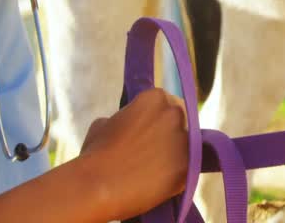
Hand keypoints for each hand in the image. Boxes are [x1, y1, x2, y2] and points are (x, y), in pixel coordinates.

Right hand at [77, 89, 189, 220]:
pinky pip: (188, 170)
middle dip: (170, 135)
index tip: (149, 133)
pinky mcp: (189, 168)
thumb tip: (129, 123)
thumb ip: (125, 118)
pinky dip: (176, 177)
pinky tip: (158, 183)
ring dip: (175, 156)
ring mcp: (184, 140)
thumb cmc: (95, 155)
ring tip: (153, 171)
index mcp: (155, 98)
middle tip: (153, 152)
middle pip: (182, 122)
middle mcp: (175, 114)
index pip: (167, 104)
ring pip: (188, 147)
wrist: (96, 186)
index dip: (158, 120)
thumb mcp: (104, 124)